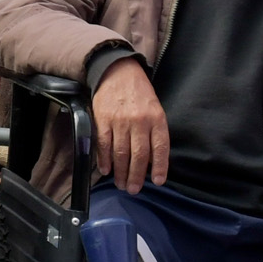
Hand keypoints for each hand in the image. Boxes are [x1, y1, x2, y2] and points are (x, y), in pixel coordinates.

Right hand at [91, 57, 169, 192]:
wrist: (118, 72)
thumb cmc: (139, 93)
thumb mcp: (155, 109)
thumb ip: (154, 132)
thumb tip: (152, 159)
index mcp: (156, 119)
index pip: (160, 148)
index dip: (159, 167)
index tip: (158, 182)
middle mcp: (139, 122)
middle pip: (139, 155)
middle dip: (136, 176)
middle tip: (133, 190)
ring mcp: (120, 121)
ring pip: (120, 153)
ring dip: (121, 172)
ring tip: (121, 184)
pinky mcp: (102, 120)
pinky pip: (103, 144)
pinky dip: (104, 159)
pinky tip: (106, 170)